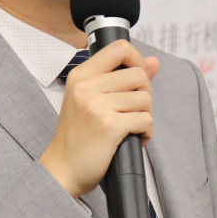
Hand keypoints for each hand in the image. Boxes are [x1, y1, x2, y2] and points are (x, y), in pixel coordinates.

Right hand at [40, 40, 159, 198]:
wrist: (63, 169)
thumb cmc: (77, 136)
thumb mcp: (91, 100)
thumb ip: (122, 77)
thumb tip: (153, 62)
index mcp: (81, 76)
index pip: (120, 49)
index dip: (138, 61)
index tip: (138, 78)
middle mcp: (86, 87)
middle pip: (139, 75)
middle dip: (144, 95)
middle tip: (133, 112)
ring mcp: (97, 106)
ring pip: (145, 99)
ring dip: (146, 116)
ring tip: (131, 127)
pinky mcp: (109, 126)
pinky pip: (145, 120)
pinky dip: (146, 132)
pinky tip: (134, 138)